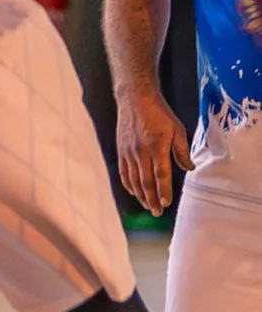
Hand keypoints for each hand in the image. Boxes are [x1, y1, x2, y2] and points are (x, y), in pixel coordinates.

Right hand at [115, 83, 190, 216]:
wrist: (135, 98)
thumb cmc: (159, 113)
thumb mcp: (177, 129)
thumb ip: (182, 151)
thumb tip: (190, 168)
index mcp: (157, 146)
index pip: (160, 174)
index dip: (163, 190)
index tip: (166, 203)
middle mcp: (140, 151)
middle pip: (145, 181)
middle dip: (151, 199)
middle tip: (157, 212)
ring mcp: (129, 151)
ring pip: (133, 179)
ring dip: (140, 195)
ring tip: (148, 206)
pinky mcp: (121, 150)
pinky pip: (123, 172)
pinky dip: (128, 184)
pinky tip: (134, 192)